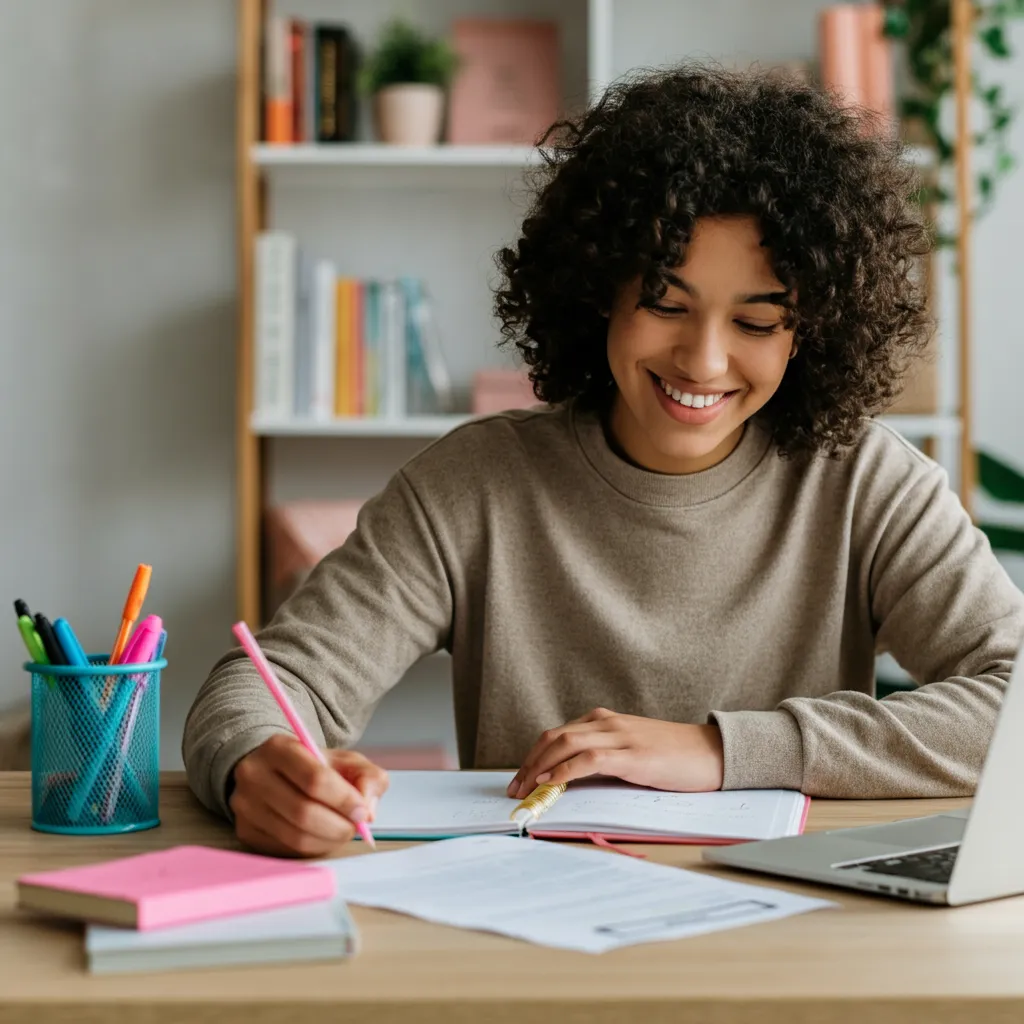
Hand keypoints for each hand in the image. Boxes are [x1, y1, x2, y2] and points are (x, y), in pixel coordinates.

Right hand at [229, 734, 388, 857]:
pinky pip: (285, 849)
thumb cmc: (314, 767)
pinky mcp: (245, 830)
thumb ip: (367, 777)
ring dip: (328, 840)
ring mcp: (245, 805)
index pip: (314, 779)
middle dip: (338, 825)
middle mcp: (254, 775)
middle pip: (303, 812)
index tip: (362, 811)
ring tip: (341, 831)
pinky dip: (312, 848)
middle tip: (355, 827)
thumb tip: (368, 810)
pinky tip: (322, 836)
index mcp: (279, 748)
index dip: (343, 800)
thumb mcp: (346, 760)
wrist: (276, 772)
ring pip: (294, 836)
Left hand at [506, 708, 723, 798]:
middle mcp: (607, 723)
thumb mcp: (632, 750)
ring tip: (526, 789)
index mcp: (605, 720)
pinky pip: (589, 759)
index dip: (534, 755)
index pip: (557, 734)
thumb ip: (605, 756)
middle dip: (529, 762)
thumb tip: (572, 779)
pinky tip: (552, 782)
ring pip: (566, 743)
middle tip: (515, 788)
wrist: (713, 752)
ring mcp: (620, 736)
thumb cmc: (674, 756)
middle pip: (554, 737)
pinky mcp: (632, 755)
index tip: (520, 778)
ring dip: (540, 767)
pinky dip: (565, 770)